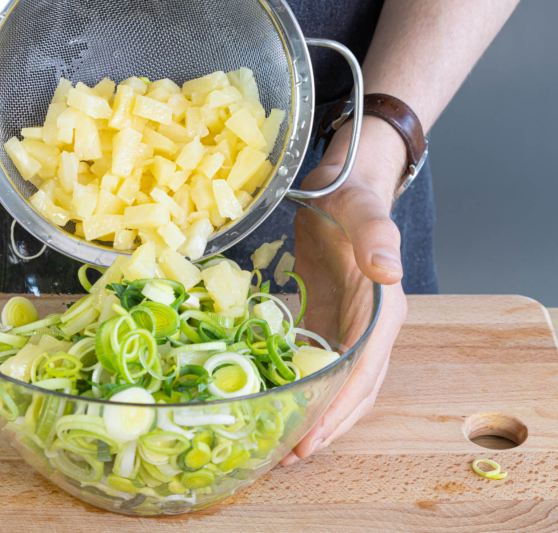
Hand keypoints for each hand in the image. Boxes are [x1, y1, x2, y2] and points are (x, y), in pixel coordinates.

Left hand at [281, 116, 409, 463]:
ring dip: (318, 415)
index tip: (311, 437)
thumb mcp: (362, 211)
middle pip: (356, 390)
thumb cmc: (352, 197)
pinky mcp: (327, 320)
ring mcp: (349, 327)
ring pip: (340, 384)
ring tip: (286, 445)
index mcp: (383, 310)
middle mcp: (370, 327)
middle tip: (292, 455)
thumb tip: (390, 273)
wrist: (340, 186)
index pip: (364, 370)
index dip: (339, 407)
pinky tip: (280, 401)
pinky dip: (305, 389)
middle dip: (328, 425)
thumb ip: (378, 238)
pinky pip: (320, 364)